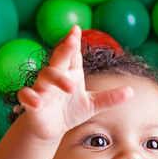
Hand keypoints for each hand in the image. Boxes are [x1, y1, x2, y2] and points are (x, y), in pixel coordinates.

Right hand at [16, 26, 132, 141]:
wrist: (51, 129)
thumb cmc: (71, 111)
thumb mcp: (93, 105)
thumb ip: (110, 98)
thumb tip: (131, 91)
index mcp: (71, 73)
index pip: (72, 55)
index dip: (73, 42)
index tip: (76, 29)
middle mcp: (55, 77)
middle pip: (58, 60)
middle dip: (64, 49)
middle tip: (72, 41)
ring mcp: (42, 89)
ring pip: (45, 77)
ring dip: (56, 79)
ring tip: (70, 87)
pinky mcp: (32, 103)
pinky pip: (26, 95)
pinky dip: (30, 97)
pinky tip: (36, 101)